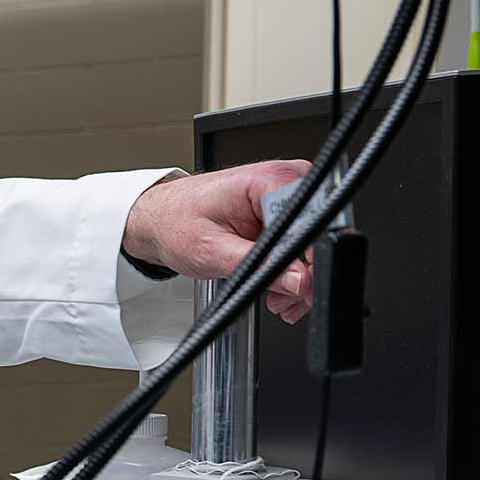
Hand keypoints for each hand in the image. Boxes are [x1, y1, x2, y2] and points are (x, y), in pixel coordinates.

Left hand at [121, 160, 314, 322]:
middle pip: (319, 233)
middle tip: (284, 300)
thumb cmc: (176, 223)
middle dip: (304, 274)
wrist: (160, 218)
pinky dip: (293, 268)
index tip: (300, 287)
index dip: (310, 260)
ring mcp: (287, 192)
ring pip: (315, 241)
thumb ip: (259, 266)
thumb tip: (298, 280)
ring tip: (276, 298)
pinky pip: (304, 240)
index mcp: (268, 181)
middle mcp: (284, 180)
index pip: (311, 222)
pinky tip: (278, 286)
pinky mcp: (285, 207)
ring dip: (299, 277)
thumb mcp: (213, 252)